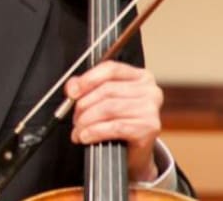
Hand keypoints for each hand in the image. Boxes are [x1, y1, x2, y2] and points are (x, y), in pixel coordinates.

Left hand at [64, 60, 162, 182]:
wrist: (134, 153)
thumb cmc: (121, 123)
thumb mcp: (105, 100)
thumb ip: (88, 87)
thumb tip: (72, 86)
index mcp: (140, 77)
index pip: (111, 68)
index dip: (88, 79)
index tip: (72, 92)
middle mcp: (150, 90)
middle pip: (107, 90)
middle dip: (84, 105)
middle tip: (75, 118)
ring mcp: (150, 109)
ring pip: (108, 108)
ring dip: (87, 121)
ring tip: (78, 130)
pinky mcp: (149, 128)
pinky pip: (114, 127)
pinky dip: (95, 132)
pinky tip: (86, 137)